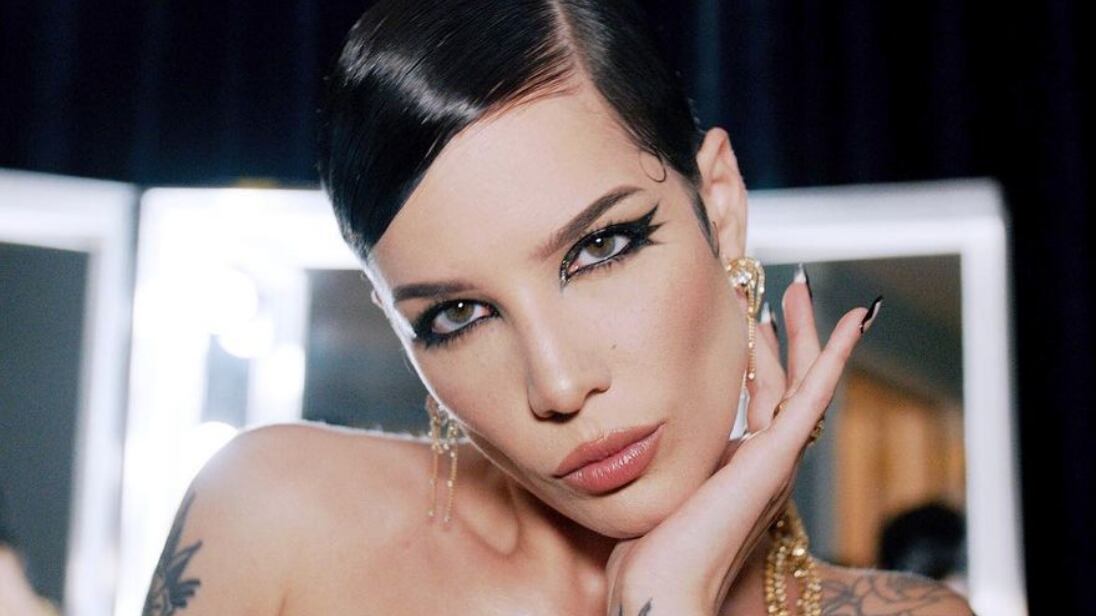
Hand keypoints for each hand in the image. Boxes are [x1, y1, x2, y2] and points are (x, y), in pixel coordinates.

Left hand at [603, 275, 878, 614]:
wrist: (664, 585)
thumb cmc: (653, 546)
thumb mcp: (663, 482)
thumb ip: (671, 454)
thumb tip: (644, 428)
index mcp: (744, 463)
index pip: (762, 395)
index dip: (764, 354)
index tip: (757, 316)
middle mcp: (768, 458)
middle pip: (787, 380)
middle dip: (788, 331)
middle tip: (788, 286)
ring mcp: (777, 457)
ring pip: (801, 379)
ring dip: (805, 330)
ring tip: (801, 288)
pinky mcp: (777, 455)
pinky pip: (814, 393)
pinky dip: (836, 355)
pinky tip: (852, 321)